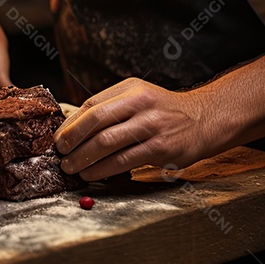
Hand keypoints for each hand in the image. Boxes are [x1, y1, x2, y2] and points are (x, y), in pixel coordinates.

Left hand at [53, 78, 219, 180]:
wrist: (205, 119)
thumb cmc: (165, 111)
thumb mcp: (140, 96)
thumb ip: (112, 107)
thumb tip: (75, 126)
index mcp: (131, 88)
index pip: (93, 105)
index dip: (72, 123)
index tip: (59, 137)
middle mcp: (140, 103)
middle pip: (96, 121)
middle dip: (73, 139)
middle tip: (60, 152)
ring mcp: (151, 126)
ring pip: (107, 143)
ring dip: (83, 158)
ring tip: (70, 167)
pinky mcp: (160, 148)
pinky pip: (123, 161)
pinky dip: (102, 169)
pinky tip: (91, 174)